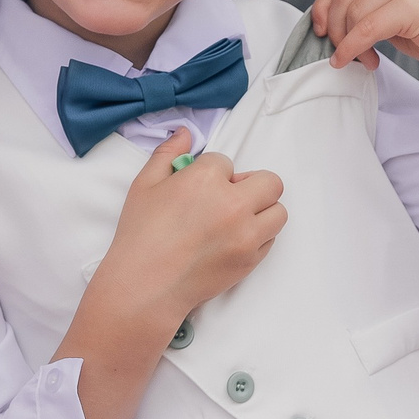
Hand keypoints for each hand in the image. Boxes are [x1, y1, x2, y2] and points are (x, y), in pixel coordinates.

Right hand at [88, 129, 286, 329]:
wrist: (147, 285)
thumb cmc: (141, 234)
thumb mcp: (145, 184)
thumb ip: (168, 154)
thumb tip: (185, 133)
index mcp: (205, 179)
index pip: (225, 162)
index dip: (211, 172)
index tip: (197, 188)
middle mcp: (233, 204)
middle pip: (269, 182)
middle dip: (251, 184)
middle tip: (228, 197)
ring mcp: (246, 234)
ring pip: (278, 211)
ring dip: (261, 209)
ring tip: (236, 219)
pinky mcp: (251, 259)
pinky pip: (270, 238)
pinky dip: (257, 235)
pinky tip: (232, 239)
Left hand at [310, 0, 418, 86]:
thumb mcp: (398, 11)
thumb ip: (370, 5)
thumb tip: (327, 19)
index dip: (323, 7)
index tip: (319, 32)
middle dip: (334, 28)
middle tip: (341, 53)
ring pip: (353, 12)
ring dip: (348, 43)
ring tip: (363, 61)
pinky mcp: (413, 5)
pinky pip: (367, 27)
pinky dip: (353, 47)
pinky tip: (356, 62)